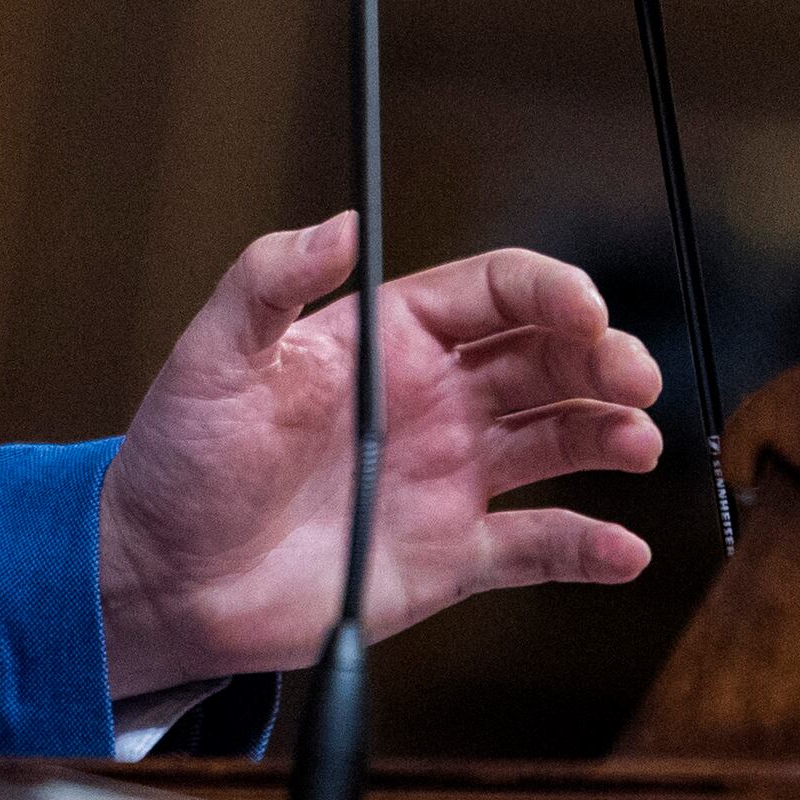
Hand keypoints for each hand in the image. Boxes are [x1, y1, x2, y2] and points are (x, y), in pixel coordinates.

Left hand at [93, 216, 664, 698]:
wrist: (161, 577)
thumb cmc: (181, 458)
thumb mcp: (213, 356)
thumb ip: (269, 282)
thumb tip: (340, 223)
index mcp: (389, 338)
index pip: (495, 293)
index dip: (550, 293)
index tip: (586, 310)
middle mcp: (434, 400)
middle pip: (546, 360)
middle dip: (600, 360)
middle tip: (634, 377)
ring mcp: (448, 478)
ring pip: (556, 442)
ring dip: (607, 436)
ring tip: (637, 443)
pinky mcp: (448, 559)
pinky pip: (534, 548)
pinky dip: (586, 549)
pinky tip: (624, 551)